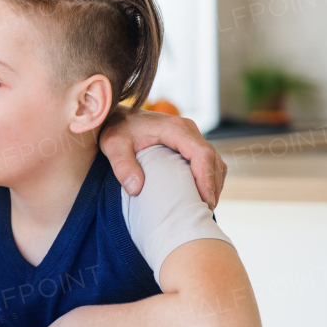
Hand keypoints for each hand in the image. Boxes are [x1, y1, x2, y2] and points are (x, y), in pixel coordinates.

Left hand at [99, 108, 225, 207]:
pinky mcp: (188, 143)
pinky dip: (208, 178)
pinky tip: (199, 195)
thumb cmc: (116, 128)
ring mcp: (190, 135)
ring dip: (213, 183)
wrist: (116, 116)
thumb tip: (135, 189)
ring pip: (213, 161)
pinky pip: (207, 161)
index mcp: (174, 128)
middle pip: (212, 159)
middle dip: (212, 185)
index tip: (205, 200)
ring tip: (204, 207)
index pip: (201, 153)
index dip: (206, 178)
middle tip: (205, 210)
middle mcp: (187, 129)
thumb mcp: (113, 144)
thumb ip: (122, 165)